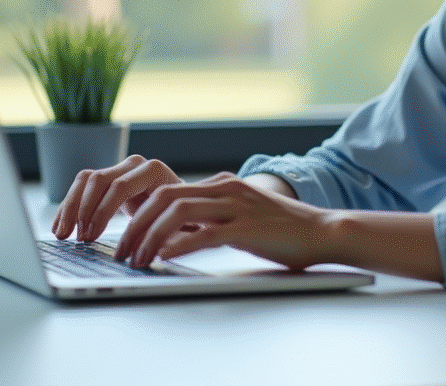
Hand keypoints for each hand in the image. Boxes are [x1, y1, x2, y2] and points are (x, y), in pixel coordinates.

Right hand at [52, 154, 183, 241]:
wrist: (183, 205)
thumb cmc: (183, 218)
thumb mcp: (178, 224)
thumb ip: (164, 232)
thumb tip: (148, 249)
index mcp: (154, 171)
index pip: (120, 186)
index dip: (103, 212)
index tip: (92, 237)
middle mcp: (135, 165)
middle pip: (99, 180)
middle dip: (84, 211)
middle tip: (78, 239)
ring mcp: (119, 169)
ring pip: (86, 180)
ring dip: (71, 208)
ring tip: (62, 235)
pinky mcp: (108, 180)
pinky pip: (82, 187)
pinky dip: (69, 207)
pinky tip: (61, 227)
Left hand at [116, 172, 334, 270]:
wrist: (324, 231)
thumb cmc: (282, 232)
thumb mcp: (240, 219)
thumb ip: (211, 221)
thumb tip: (173, 238)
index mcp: (221, 185)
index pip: (166, 191)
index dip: (139, 214)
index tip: (124, 238)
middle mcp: (226, 189)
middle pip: (165, 197)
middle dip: (136, 225)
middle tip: (122, 252)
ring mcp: (238, 207)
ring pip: (179, 212)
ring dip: (151, 236)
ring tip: (138, 260)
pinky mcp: (249, 229)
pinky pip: (207, 233)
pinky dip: (181, 244)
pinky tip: (165, 258)